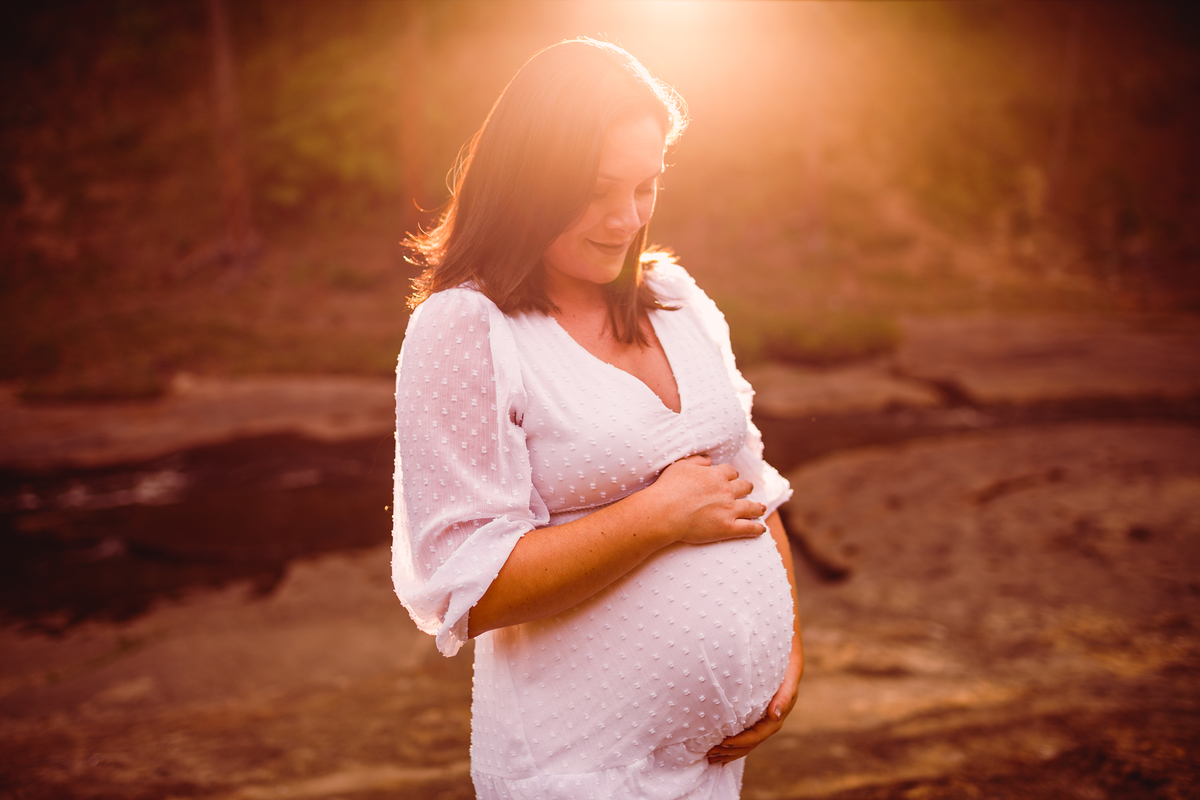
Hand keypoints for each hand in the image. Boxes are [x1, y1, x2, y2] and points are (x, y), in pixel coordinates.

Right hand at [649, 455, 767, 545]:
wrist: (664, 512)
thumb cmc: (668, 488)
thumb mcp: (680, 465)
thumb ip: (697, 460)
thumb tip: (710, 459)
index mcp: (716, 475)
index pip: (731, 472)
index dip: (732, 475)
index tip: (732, 477)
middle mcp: (726, 491)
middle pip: (744, 487)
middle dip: (746, 488)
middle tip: (748, 490)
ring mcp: (729, 510)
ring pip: (751, 507)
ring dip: (758, 507)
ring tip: (761, 508)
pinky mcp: (728, 528)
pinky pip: (749, 528)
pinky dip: (757, 528)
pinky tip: (762, 529)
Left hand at [706, 644, 803, 764]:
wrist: (783, 632)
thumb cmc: (784, 648)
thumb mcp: (790, 668)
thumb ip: (785, 692)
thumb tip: (774, 715)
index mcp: (782, 704)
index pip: (764, 730)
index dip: (747, 739)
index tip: (726, 742)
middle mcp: (774, 709)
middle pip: (755, 738)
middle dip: (734, 748)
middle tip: (712, 753)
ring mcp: (764, 708)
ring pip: (749, 736)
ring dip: (731, 748)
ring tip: (710, 756)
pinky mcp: (754, 704)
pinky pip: (744, 726)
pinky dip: (731, 738)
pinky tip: (716, 744)